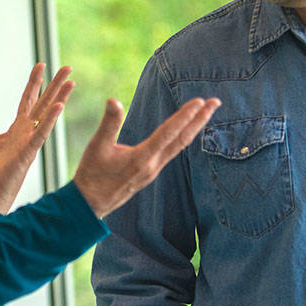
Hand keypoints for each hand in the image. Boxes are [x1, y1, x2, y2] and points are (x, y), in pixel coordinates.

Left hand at [0, 63, 73, 212]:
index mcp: (17, 128)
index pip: (28, 100)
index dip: (34, 83)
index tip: (41, 65)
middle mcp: (27, 132)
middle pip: (44, 103)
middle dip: (56, 85)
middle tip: (68, 68)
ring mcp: (30, 142)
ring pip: (47, 116)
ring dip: (59, 98)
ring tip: (71, 82)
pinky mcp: (27, 153)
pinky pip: (41, 134)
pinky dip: (50, 120)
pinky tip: (59, 106)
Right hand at [73, 96, 219, 218]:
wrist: (90, 205)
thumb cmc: (91, 175)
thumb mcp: (96, 147)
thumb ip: (108, 123)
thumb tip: (114, 100)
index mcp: (142, 158)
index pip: (169, 133)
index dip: (185, 116)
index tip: (199, 101)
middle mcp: (153, 165)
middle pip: (183, 139)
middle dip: (200, 119)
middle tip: (216, 102)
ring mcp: (153, 171)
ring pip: (180, 146)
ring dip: (194, 128)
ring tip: (206, 112)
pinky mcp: (150, 173)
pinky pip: (172, 152)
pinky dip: (183, 138)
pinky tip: (186, 132)